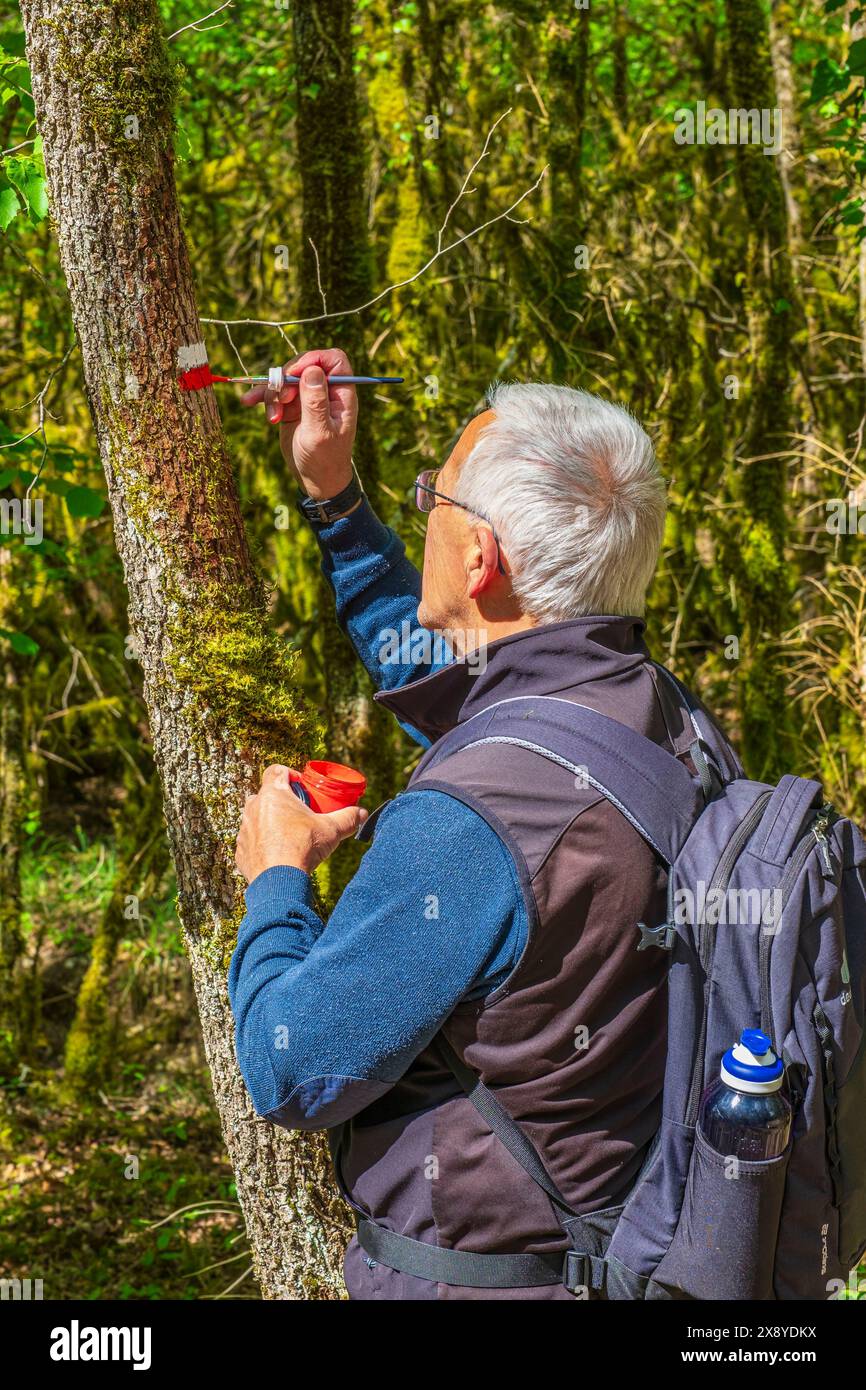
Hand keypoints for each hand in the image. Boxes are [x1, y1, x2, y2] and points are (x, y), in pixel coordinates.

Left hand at [235, 764, 367, 881]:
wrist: (279, 881)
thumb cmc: (303, 848)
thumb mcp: (331, 830)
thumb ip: (348, 818)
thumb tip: (362, 813)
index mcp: (273, 794)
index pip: (275, 770)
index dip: (289, 774)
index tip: (302, 786)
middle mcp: (254, 807)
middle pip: (266, 795)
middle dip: (281, 801)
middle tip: (298, 813)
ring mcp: (245, 829)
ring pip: (256, 817)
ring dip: (270, 822)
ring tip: (288, 834)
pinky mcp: (241, 850)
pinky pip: (251, 840)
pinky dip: (262, 843)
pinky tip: (277, 853)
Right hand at [241, 348, 357, 499]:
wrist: (316, 480)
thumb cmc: (325, 459)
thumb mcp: (320, 432)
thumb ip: (316, 402)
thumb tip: (312, 371)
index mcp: (341, 395)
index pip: (333, 360)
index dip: (314, 359)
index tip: (295, 373)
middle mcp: (325, 392)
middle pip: (304, 365)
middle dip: (286, 378)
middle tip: (280, 399)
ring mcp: (307, 398)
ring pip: (285, 379)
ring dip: (272, 393)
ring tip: (272, 418)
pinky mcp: (291, 407)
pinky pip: (274, 394)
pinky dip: (262, 398)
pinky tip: (249, 403)